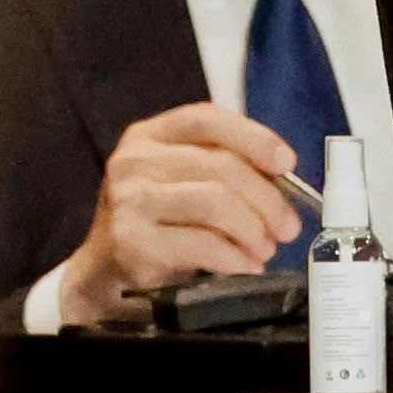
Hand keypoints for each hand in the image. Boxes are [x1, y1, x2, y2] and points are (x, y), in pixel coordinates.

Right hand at [51, 105, 303, 328]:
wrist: (105, 274)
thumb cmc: (156, 224)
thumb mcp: (184, 182)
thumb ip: (226, 169)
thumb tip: (285, 183)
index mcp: (151, 134)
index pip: (208, 118)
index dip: (255, 138)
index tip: (287, 163)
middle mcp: (135, 160)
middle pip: (221, 166)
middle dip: (268, 199)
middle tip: (288, 226)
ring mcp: (129, 199)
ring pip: (215, 202)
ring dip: (254, 229)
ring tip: (266, 247)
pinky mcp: (131, 240)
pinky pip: (201, 243)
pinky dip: (235, 256)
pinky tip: (247, 265)